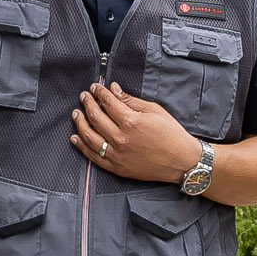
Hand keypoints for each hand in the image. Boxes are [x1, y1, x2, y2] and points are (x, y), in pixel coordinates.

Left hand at [72, 83, 202, 184]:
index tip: (95, 87)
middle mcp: (121, 138)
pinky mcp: (117, 168)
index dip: (99, 93)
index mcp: (131, 122)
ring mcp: (117, 155)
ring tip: (76, 113)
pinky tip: (75, 137)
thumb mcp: (154, 111)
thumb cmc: (171, 134)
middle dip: (88, 104)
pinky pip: (94, 156)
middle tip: (84, 96)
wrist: (181, 161)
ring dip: (80, 123)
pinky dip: (82, 146)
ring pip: (90, 137)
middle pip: (96, 118)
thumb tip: (113, 89)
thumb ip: (131, 101)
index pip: (108, 103)